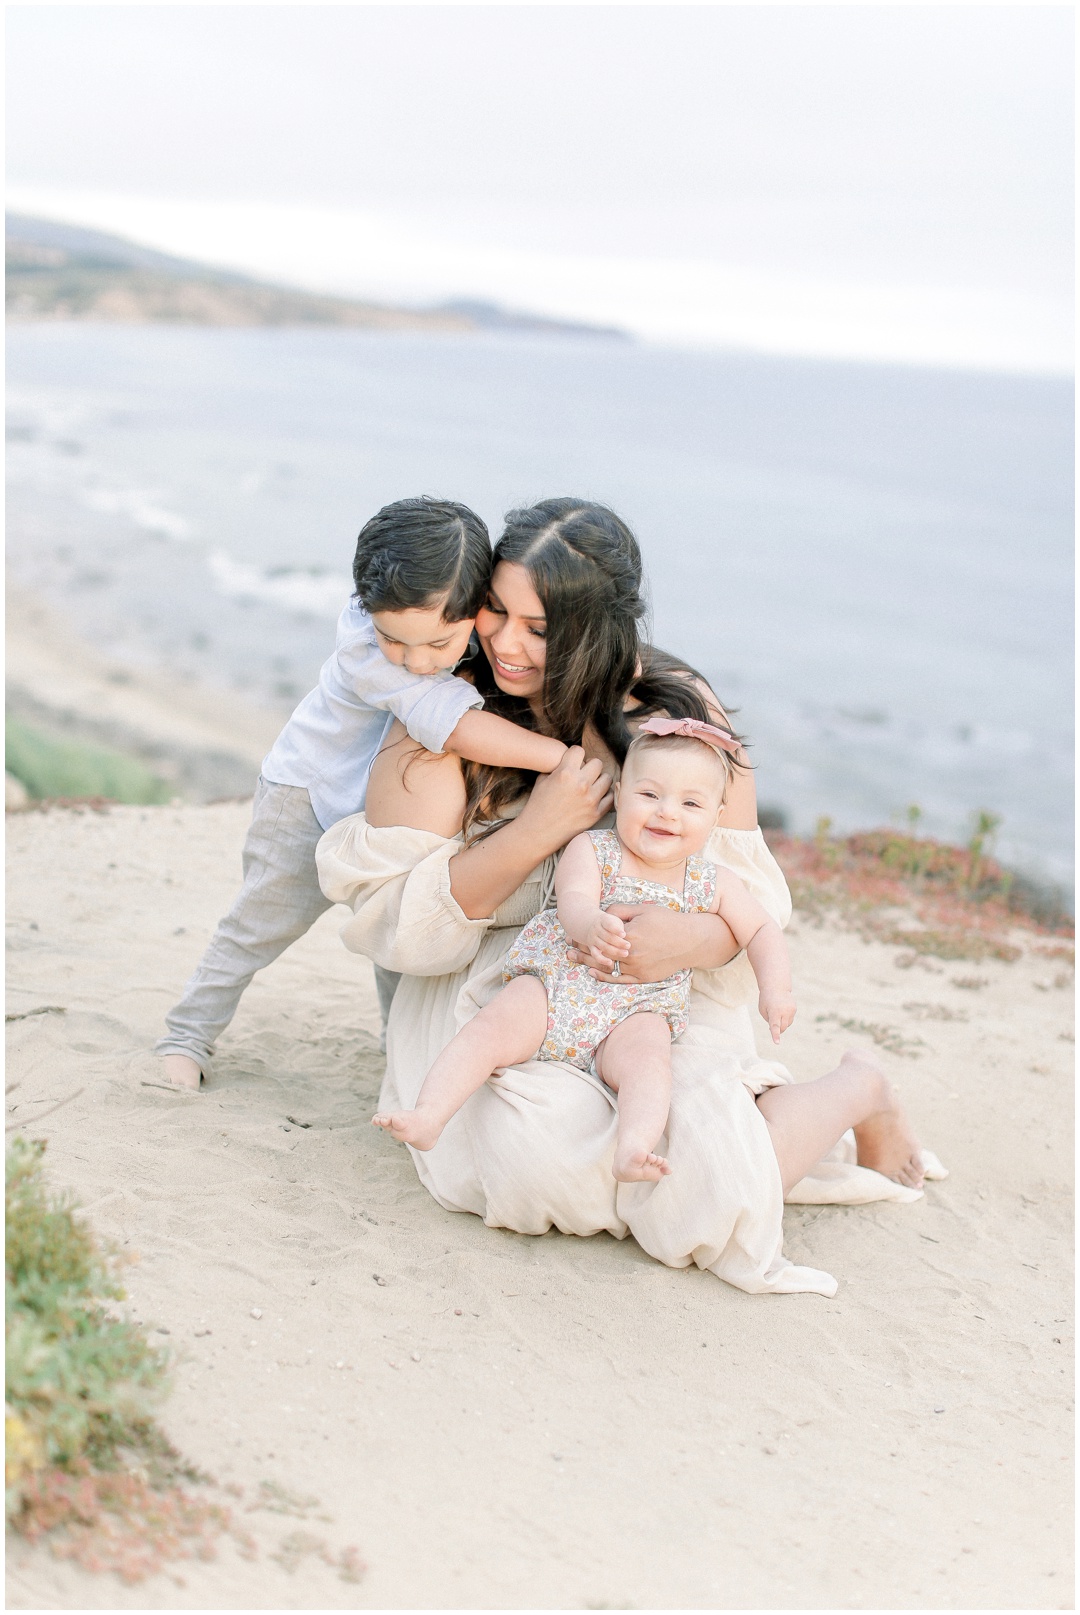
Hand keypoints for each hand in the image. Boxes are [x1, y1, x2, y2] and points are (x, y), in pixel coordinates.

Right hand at [520, 745, 612, 849]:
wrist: (538, 832)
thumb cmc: (537, 805)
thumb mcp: (542, 780)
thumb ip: (558, 767)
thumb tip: (570, 760)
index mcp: (565, 773)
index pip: (579, 750)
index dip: (574, 755)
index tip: (572, 761)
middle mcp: (581, 784)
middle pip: (597, 762)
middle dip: (589, 766)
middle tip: (583, 773)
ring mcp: (591, 799)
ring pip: (607, 778)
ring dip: (599, 779)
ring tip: (590, 785)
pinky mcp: (596, 813)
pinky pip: (610, 796)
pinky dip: (604, 795)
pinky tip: (595, 796)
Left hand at [568, 904, 703, 983]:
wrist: (689, 941)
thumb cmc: (666, 921)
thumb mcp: (642, 909)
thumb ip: (618, 911)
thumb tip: (602, 915)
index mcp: (629, 934)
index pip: (600, 936)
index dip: (583, 936)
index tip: (570, 935)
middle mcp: (631, 953)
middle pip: (600, 953)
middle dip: (581, 950)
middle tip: (566, 948)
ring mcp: (637, 967)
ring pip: (607, 967)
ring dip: (588, 963)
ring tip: (573, 959)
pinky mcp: (643, 977)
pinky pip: (620, 980)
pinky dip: (605, 977)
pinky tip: (592, 973)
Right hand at [581, 909, 628, 964]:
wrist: (591, 925)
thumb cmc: (611, 924)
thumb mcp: (617, 919)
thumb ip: (624, 921)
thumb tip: (636, 927)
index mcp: (603, 920)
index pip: (609, 924)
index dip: (616, 930)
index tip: (624, 934)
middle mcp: (596, 929)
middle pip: (606, 936)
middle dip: (618, 942)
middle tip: (628, 946)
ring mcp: (593, 939)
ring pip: (602, 946)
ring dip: (613, 950)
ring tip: (625, 953)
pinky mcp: (592, 948)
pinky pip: (596, 955)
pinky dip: (602, 959)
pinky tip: (610, 963)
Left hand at [759, 992, 795, 1043]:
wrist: (776, 986)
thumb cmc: (766, 999)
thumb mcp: (762, 1010)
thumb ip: (769, 1021)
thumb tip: (778, 1030)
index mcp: (774, 1012)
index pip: (775, 1026)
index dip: (775, 1035)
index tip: (777, 1043)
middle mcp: (784, 1011)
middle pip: (782, 1028)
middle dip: (778, 1029)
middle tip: (772, 1020)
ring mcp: (791, 1010)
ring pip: (787, 1024)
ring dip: (782, 1023)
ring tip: (776, 1012)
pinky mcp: (794, 1009)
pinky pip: (790, 1019)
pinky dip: (785, 1018)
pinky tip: (781, 1010)